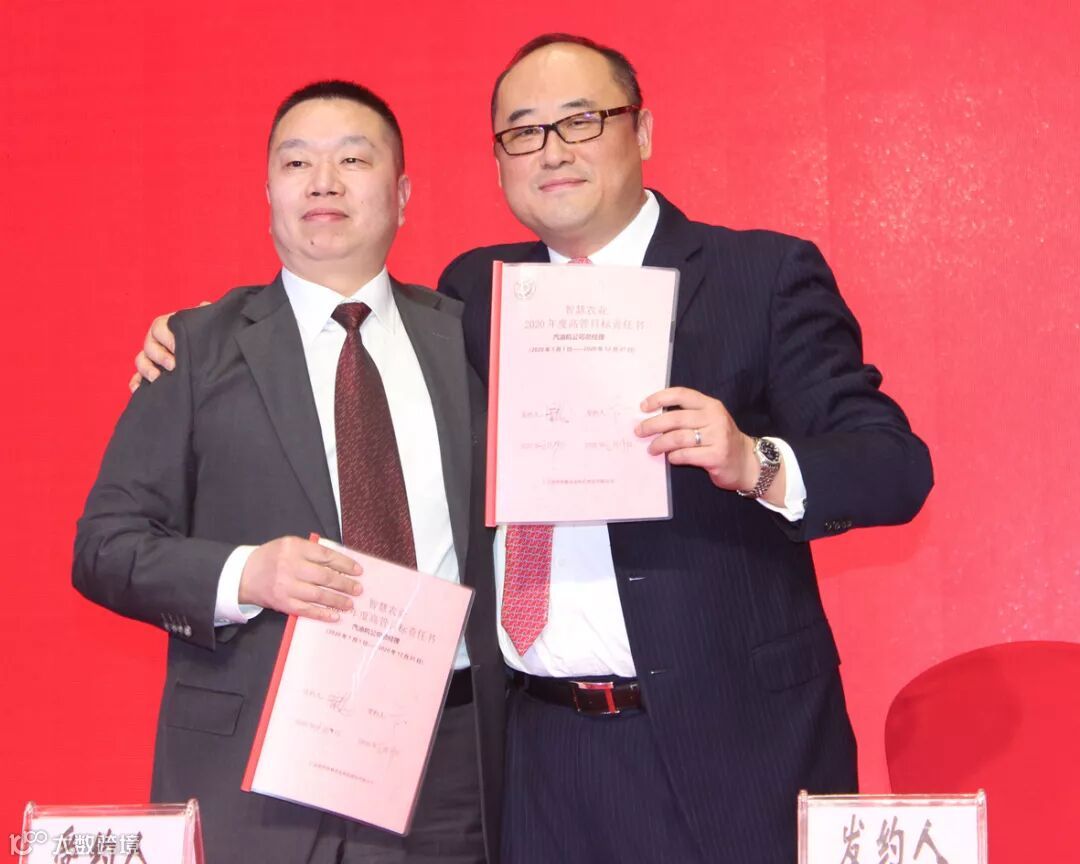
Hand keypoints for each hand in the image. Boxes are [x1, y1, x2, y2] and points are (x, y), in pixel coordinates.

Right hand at [128, 301, 209, 392]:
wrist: (206, 350)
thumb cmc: (202, 333)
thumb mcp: (204, 323)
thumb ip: (203, 314)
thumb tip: (204, 304)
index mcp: (167, 325)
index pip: (160, 327)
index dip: (168, 338)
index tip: (179, 349)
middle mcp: (155, 340)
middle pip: (149, 346)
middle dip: (160, 357)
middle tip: (174, 366)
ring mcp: (151, 357)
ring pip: (141, 361)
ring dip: (147, 370)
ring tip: (157, 379)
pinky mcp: (150, 373)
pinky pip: (137, 378)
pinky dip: (136, 384)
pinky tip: (138, 390)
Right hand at [239, 536, 362, 621]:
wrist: (244, 575)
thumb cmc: (272, 558)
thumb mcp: (289, 545)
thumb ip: (311, 551)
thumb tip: (341, 564)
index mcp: (294, 547)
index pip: (326, 555)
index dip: (345, 564)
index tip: (358, 571)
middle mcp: (290, 566)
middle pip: (324, 576)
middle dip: (345, 584)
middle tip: (358, 589)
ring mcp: (286, 586)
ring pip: (318, 595)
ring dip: (337, 600)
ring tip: (351, 604)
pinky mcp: (283, 603)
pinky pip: (306, 610)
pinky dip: (322, 614)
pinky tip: (335, 616)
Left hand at [635, 387, 761, 492]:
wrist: (747, 462)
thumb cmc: (721, 439)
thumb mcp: (709, 420)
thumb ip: (687, 416)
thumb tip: (652, 418)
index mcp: (710, 405)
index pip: (681, 394)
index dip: (659, 398)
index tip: (643, 407)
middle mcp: (715, 418)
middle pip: (675, 418)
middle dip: (652, 425)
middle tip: (639, 432)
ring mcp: (717, 437)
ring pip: (678, 438)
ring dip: (659, 444)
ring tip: (652, 449)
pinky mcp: (717, 456)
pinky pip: (686, 455)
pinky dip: (674, 457)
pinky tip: (670, 458)